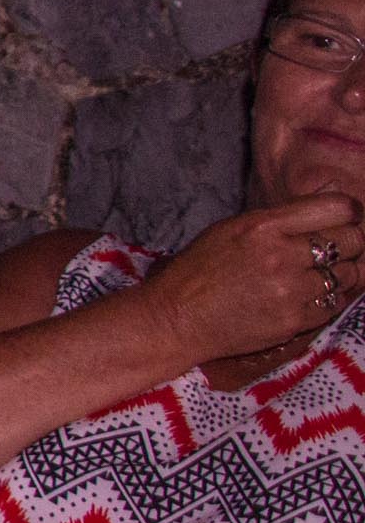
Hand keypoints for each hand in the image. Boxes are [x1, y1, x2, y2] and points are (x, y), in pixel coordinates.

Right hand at [138, 196, 364, 365]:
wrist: (175, 319)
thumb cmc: (199, 271)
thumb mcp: (231, 228)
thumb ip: (281, 217)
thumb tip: (331, 201)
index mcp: (263, 226)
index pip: (337, 208)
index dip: (351, 212)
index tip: (349, 218)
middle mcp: (281, 255)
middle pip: (352, 241)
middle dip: (351, 243)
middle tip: (337, 248)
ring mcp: (290, 291)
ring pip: (349, 275)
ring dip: (341, 273)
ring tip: (320, 274)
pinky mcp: (294, 321)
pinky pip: (335, 304)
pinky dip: (329, 299)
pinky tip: (310, 296)